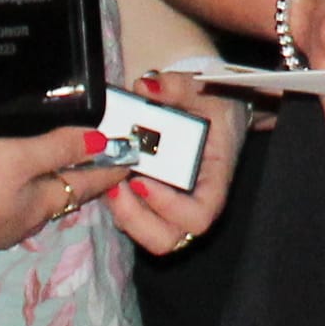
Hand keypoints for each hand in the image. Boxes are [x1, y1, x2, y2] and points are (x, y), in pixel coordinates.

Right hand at [0, 123, 125, 263]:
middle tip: (98, 156)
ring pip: (30, 202)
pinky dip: (14, 189)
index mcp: (39, 206)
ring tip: (55, 162)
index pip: (86, 183)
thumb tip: (103, 144)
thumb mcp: (15, 157)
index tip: (132, 156)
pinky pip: (3, 205)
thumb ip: (57, 149)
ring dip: (46, 183)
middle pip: (59, 195)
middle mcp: (20, 223)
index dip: (110, 168)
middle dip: (80, 177)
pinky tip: (2, 181)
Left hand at [99, 74, 244, 256]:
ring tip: (109, 180)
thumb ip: (178, 86)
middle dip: (135, 218)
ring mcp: (170, 208)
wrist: (216, 112)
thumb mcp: (205, 91)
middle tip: (116, 186)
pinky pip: (132, 218)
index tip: (143, 180)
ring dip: (122, 212)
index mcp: (213, 183)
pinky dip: (117, 203)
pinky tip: (108, 175)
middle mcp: (192, 204)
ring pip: (146, 235)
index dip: (169, 208)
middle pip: (167, 239)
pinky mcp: (151, 203)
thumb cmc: (216, 107)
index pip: (198, 217)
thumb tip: (146, 86)